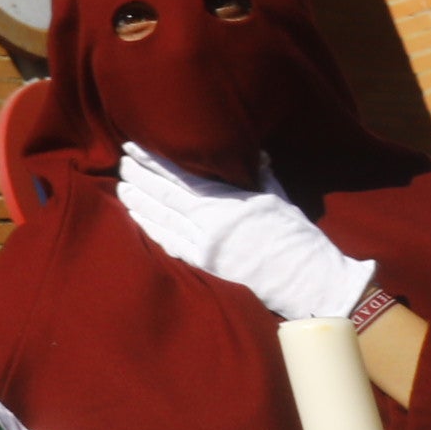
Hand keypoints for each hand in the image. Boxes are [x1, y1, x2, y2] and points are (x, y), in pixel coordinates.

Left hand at [115, 144, 377, 322]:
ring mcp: (205, 246)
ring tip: (122, 186)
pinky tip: (137, 218)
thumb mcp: (278, 197)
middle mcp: (211, 222)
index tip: (134, 148)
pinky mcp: (204, 266)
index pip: (181, 175)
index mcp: (228, 200)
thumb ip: (260, 172)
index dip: (154, 161)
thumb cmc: (296, 237)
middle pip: (165, 195)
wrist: (308, 281)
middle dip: (140, 176)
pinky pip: (170, 244)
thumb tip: (252, 151)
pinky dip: (151, 229)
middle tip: (122, 162)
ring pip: (162, 219)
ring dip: (138, 202)